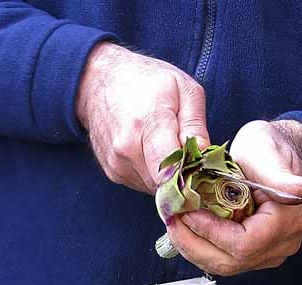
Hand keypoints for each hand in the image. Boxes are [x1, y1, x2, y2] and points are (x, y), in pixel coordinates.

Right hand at [75, 42, 209, 192]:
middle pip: (167, 184)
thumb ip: (196, 124)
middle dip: (184, 176)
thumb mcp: (183, 89)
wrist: (98, 81)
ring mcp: (118, 164)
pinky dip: (153, 174)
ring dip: (168, 176)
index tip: (204, 171)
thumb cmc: (145, 80)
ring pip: (156, 187)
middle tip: (191, 156)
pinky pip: (143, 184)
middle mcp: (127, 149)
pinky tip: (152, 152)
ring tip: (168, 147)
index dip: (193, 177)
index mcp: (147, 125)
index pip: (172, 171)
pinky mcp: (113, 173)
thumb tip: (204, 154)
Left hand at [166, 120, 301, 275]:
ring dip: (195, 248)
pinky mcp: (258, 253)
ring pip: (226, 265)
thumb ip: (283, 177)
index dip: (210, 233)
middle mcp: (285, 243)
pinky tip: (187, 231)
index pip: (244, 244)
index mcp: (289, 221)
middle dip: (195, 244)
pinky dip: (203, 247)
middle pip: (232, 261)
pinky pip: (227, 259)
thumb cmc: (266, 148)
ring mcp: (272, 252)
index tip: (187, 213)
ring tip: (175, 226)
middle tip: (171, 221)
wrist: (273, 154)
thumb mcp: (266, 154)